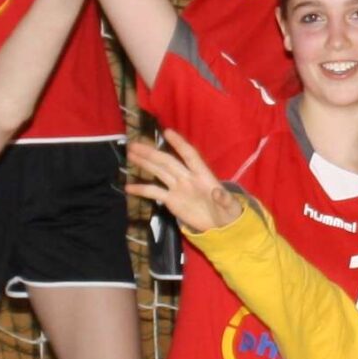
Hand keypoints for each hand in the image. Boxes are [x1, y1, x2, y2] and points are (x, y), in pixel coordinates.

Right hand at [126, 131, 244, 234]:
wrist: (221, 226)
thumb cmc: (227, 212)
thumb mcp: (229, 207)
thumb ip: (223, 199)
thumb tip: (218, 193)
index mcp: (203, 175)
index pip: (189, 155)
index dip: (179, 144)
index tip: (167, 132)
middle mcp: (187, 177)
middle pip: (168, 162)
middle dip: (152, 152)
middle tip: (135, 143)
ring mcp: (178, 188)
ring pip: (159, 172)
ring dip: (145, 163)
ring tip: (131, 153)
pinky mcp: (171, 200)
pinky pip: (155, 193)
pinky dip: (142, 189)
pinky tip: (129, 187)